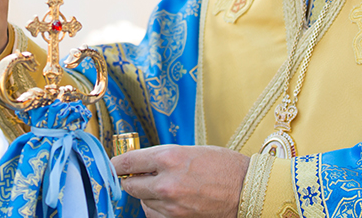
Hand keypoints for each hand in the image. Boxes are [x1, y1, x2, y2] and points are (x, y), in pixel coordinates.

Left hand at [111, 145, 249, 217]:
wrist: (248, 190)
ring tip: (164, 188)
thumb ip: (162, 157)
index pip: (127, 162)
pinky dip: (157, 209)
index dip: (116, 164)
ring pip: (142, 202)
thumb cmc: (223, 166)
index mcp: (169, 157)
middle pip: (130, 185)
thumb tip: (140, 163)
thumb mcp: (190, 151)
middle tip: (139, 176)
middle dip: (131, 181)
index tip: (114, 165)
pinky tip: (169, 201)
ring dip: (146, 196)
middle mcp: (167, 182)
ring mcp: (172, 205)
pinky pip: (154, 215)